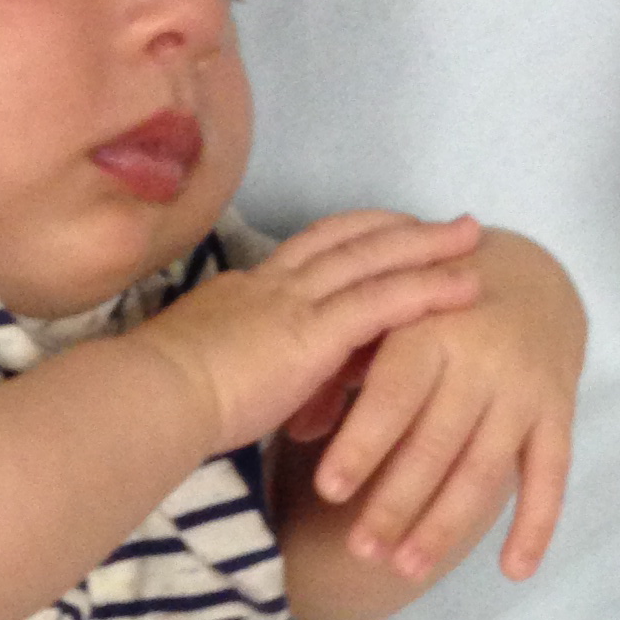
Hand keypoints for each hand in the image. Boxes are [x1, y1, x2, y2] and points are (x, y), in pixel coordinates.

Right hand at [142, 211, 483, 461]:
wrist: (149, 397)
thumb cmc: (157, 398)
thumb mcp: (196, 370)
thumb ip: (227, 368)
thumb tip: (241, 387)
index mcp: (240, 294)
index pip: (303, 255)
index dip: (347, 240)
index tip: (379, 235)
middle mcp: (271, 285)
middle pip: (344, 239)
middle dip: (395, 227)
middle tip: (442, 221)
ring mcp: (294, 303)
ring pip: (372, 258)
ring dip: (426, 245)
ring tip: (471, 237)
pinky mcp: (315, 332)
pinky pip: (384, 300)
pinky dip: (429, 289)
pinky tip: (465, 287)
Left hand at [306, 227, 583, 582]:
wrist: (532, 273)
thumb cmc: (434, 308)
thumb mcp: (388, 320)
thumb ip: (340, 368)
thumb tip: (298, 427)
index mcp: (428, 329)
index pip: (393, 395)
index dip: (363, 444)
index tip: (328, 492)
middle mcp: (482, 359)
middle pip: (436, 443)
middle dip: (397, 502)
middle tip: (360, 551)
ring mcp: (524, 388)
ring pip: (485, 468)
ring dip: (446, 524)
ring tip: (404, 570)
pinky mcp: (559, 410)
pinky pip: (552, 474)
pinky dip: (537, 525)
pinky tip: (515, 571)